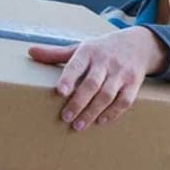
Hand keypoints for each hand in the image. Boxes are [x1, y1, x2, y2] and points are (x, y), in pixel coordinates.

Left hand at [30, 27, 168, 129]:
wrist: (139, 44)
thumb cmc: (103, 49)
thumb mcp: (81, 47)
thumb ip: (56, 53)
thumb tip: (30, 52)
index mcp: (89, 51)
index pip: (77, 64)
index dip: (69, 78)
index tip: (59, 92)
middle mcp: (106, 61)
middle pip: (92, 84)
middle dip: (79, 102)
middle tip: (65, 118)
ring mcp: (121, 73)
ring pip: (107, 94)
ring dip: (93, 111)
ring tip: (79, 125)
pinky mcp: (134, 83)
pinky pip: (124, 100)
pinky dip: (113, 112)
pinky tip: (101, 121)